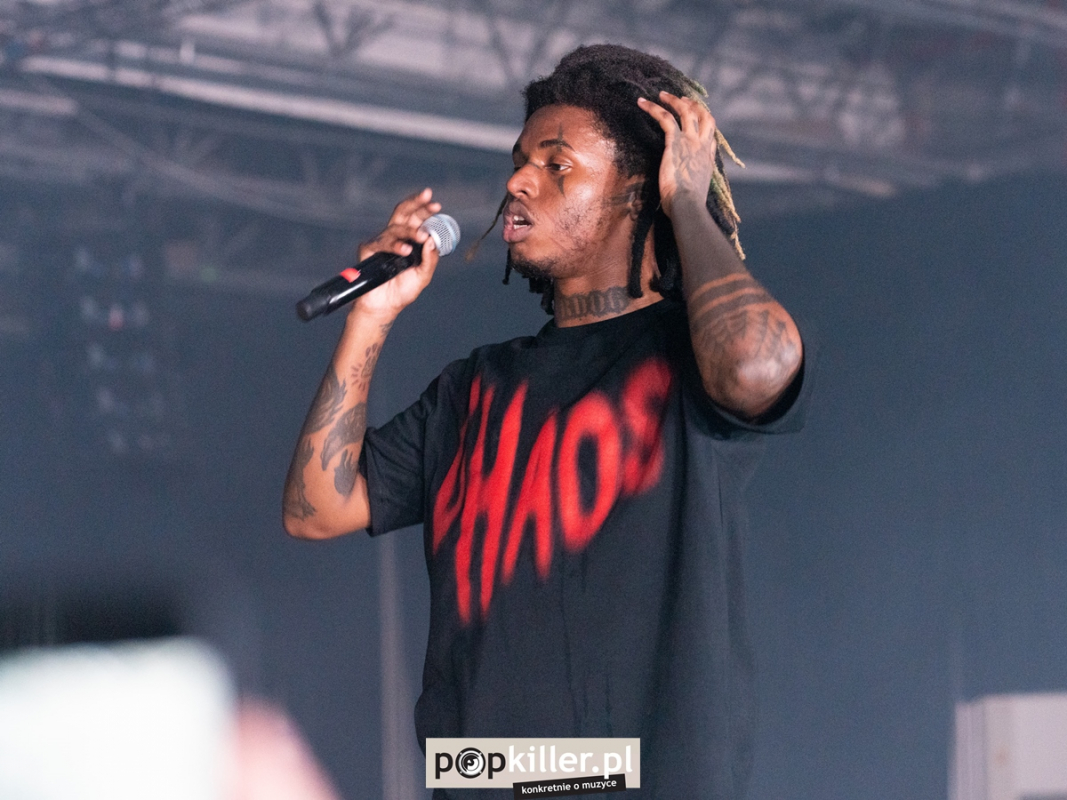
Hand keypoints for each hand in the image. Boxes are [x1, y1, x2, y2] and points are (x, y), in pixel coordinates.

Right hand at [351, 188, 441, 319]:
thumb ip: (430, 259)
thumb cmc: (403, 290)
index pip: (416, 218)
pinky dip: (395, 246)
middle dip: (416, 204)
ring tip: (421, 237)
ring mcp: (381, 241)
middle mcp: (394, 236)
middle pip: (404, 213)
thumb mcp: (423, 275)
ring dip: (410, 231)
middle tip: (429, 200)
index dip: (425, 209)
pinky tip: (405, 251)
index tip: (437, 205)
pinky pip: (382, 242)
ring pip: (396, 228)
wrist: (384, 306)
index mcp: (408, 239)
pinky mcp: (368, 249)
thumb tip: (432, 240)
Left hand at [637, 91, 716, 218]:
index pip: (710, 138)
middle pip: (704, 117)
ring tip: (662, 94)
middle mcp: (702, 147)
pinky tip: (642, 102)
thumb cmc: (688, 207)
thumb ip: (690, 189)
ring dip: (674, 100)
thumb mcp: (694, 196)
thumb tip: (681, 199)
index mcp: (708, 161)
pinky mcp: (675, 142)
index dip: (705, 126)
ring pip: (686, 111)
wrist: (688, 205)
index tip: (698, 120)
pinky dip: (653, 108)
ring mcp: (691, 142)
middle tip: (684, 99)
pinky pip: (665, 117)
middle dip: (695, 106)